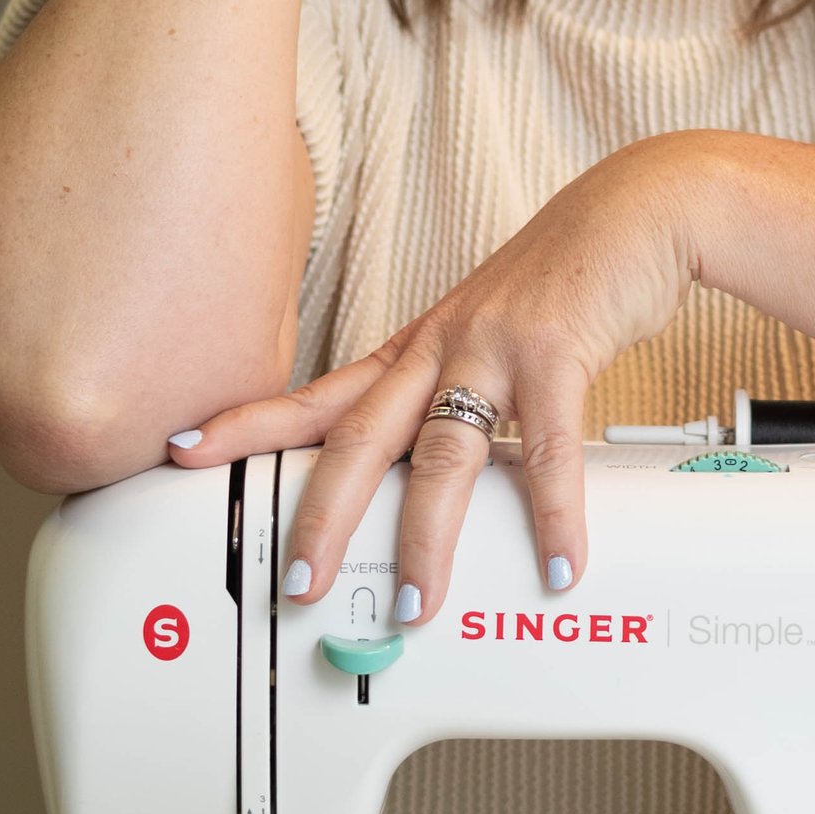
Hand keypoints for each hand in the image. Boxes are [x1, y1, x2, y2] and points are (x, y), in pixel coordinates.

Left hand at [169, 139, 713, 622]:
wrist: (632, 211)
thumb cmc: (558, 281)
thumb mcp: (481, 335)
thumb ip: (450, 399)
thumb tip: (431, 475)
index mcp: (412, 349)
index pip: (314, 396)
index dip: (245, 426)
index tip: (182, 452)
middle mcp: (437, 346)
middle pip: (357, 439)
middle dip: (320, 517)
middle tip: (295, 583)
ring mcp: (492, 348)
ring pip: (440, 455)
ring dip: (426, 538)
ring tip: (417, 602)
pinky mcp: (556, 352)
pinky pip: (547, 448)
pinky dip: (552, 515)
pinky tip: (557, 563)